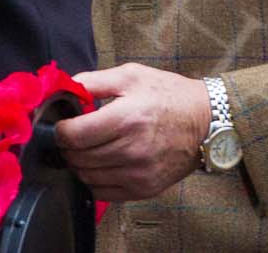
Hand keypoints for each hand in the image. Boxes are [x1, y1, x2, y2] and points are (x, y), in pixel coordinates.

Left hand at [53, 63, 211, 203]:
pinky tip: (101, 164)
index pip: (74, 135)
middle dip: (69, 146)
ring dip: (80, 163)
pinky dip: (94, 179)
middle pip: (77, 157)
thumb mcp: (133, 75)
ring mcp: (138, 173)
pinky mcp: (143, 188)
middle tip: (75, 135)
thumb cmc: (169, 95)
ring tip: (89, 148)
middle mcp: (132, 149)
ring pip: (86, 176)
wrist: (207, 121)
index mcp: (127, 117)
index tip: (64, 124)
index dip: (60, 130)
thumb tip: (65, 89)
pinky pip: (102, 192)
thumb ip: (95, 81)